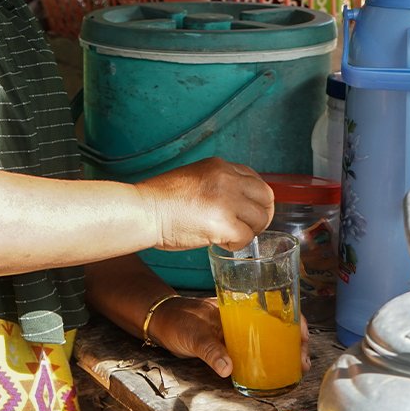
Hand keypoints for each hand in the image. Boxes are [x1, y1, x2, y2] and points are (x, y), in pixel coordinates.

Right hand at [134, 157, 273, 251]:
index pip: (254, 178)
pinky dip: (236, 244)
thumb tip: (232, 202)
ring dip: (248, 231)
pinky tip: (220, 243)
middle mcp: (227, 179)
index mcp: (219, 166)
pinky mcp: (224, 224)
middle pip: (266, 196)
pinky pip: (245, 238)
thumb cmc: (159, 199)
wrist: (144, 210)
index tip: (248, 209)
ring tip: (229, 236)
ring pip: (259, 219)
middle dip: (261, 214)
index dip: (255, 198)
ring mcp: (227, 200)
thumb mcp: (192, 178)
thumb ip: (215, 184)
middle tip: (248, 227)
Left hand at [146, 296, 312, 378]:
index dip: (294, 320)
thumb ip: (210, 351)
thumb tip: (228, 369)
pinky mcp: (232, 344)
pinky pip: (258, 348)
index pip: (276, 307)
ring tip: (298, 367)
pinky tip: (277, 369)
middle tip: (304, 360)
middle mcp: (243, 317)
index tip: (304, 336)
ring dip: (287, 350)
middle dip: (297, 341)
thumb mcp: (193, 335)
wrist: (160, 323)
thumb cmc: (177, 321)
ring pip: (271, 337)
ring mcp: (239, 330)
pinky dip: (270, 357)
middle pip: (279, 324)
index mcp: (239, 307)